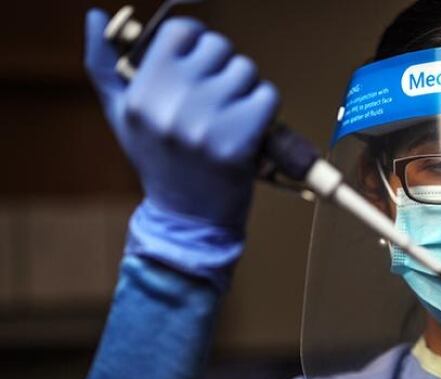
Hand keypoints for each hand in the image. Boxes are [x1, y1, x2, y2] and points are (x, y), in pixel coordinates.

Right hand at [85, 8, 277, 227]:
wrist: (188, 219)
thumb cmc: (158, 161)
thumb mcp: (123, 115)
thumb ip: (105, 65)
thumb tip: (94, 16)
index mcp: (142, 92)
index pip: (182, 30)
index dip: (197, 43)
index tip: (200, 65)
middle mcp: (171, 104)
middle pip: (220, 47)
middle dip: (223, 68)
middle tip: (217, 99)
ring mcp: (205, 124)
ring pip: (247, 70)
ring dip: (246, 90)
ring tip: (230, 117)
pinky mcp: (238, 141)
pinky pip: (267, 96)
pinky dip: (265, 110)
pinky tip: (248, 130)